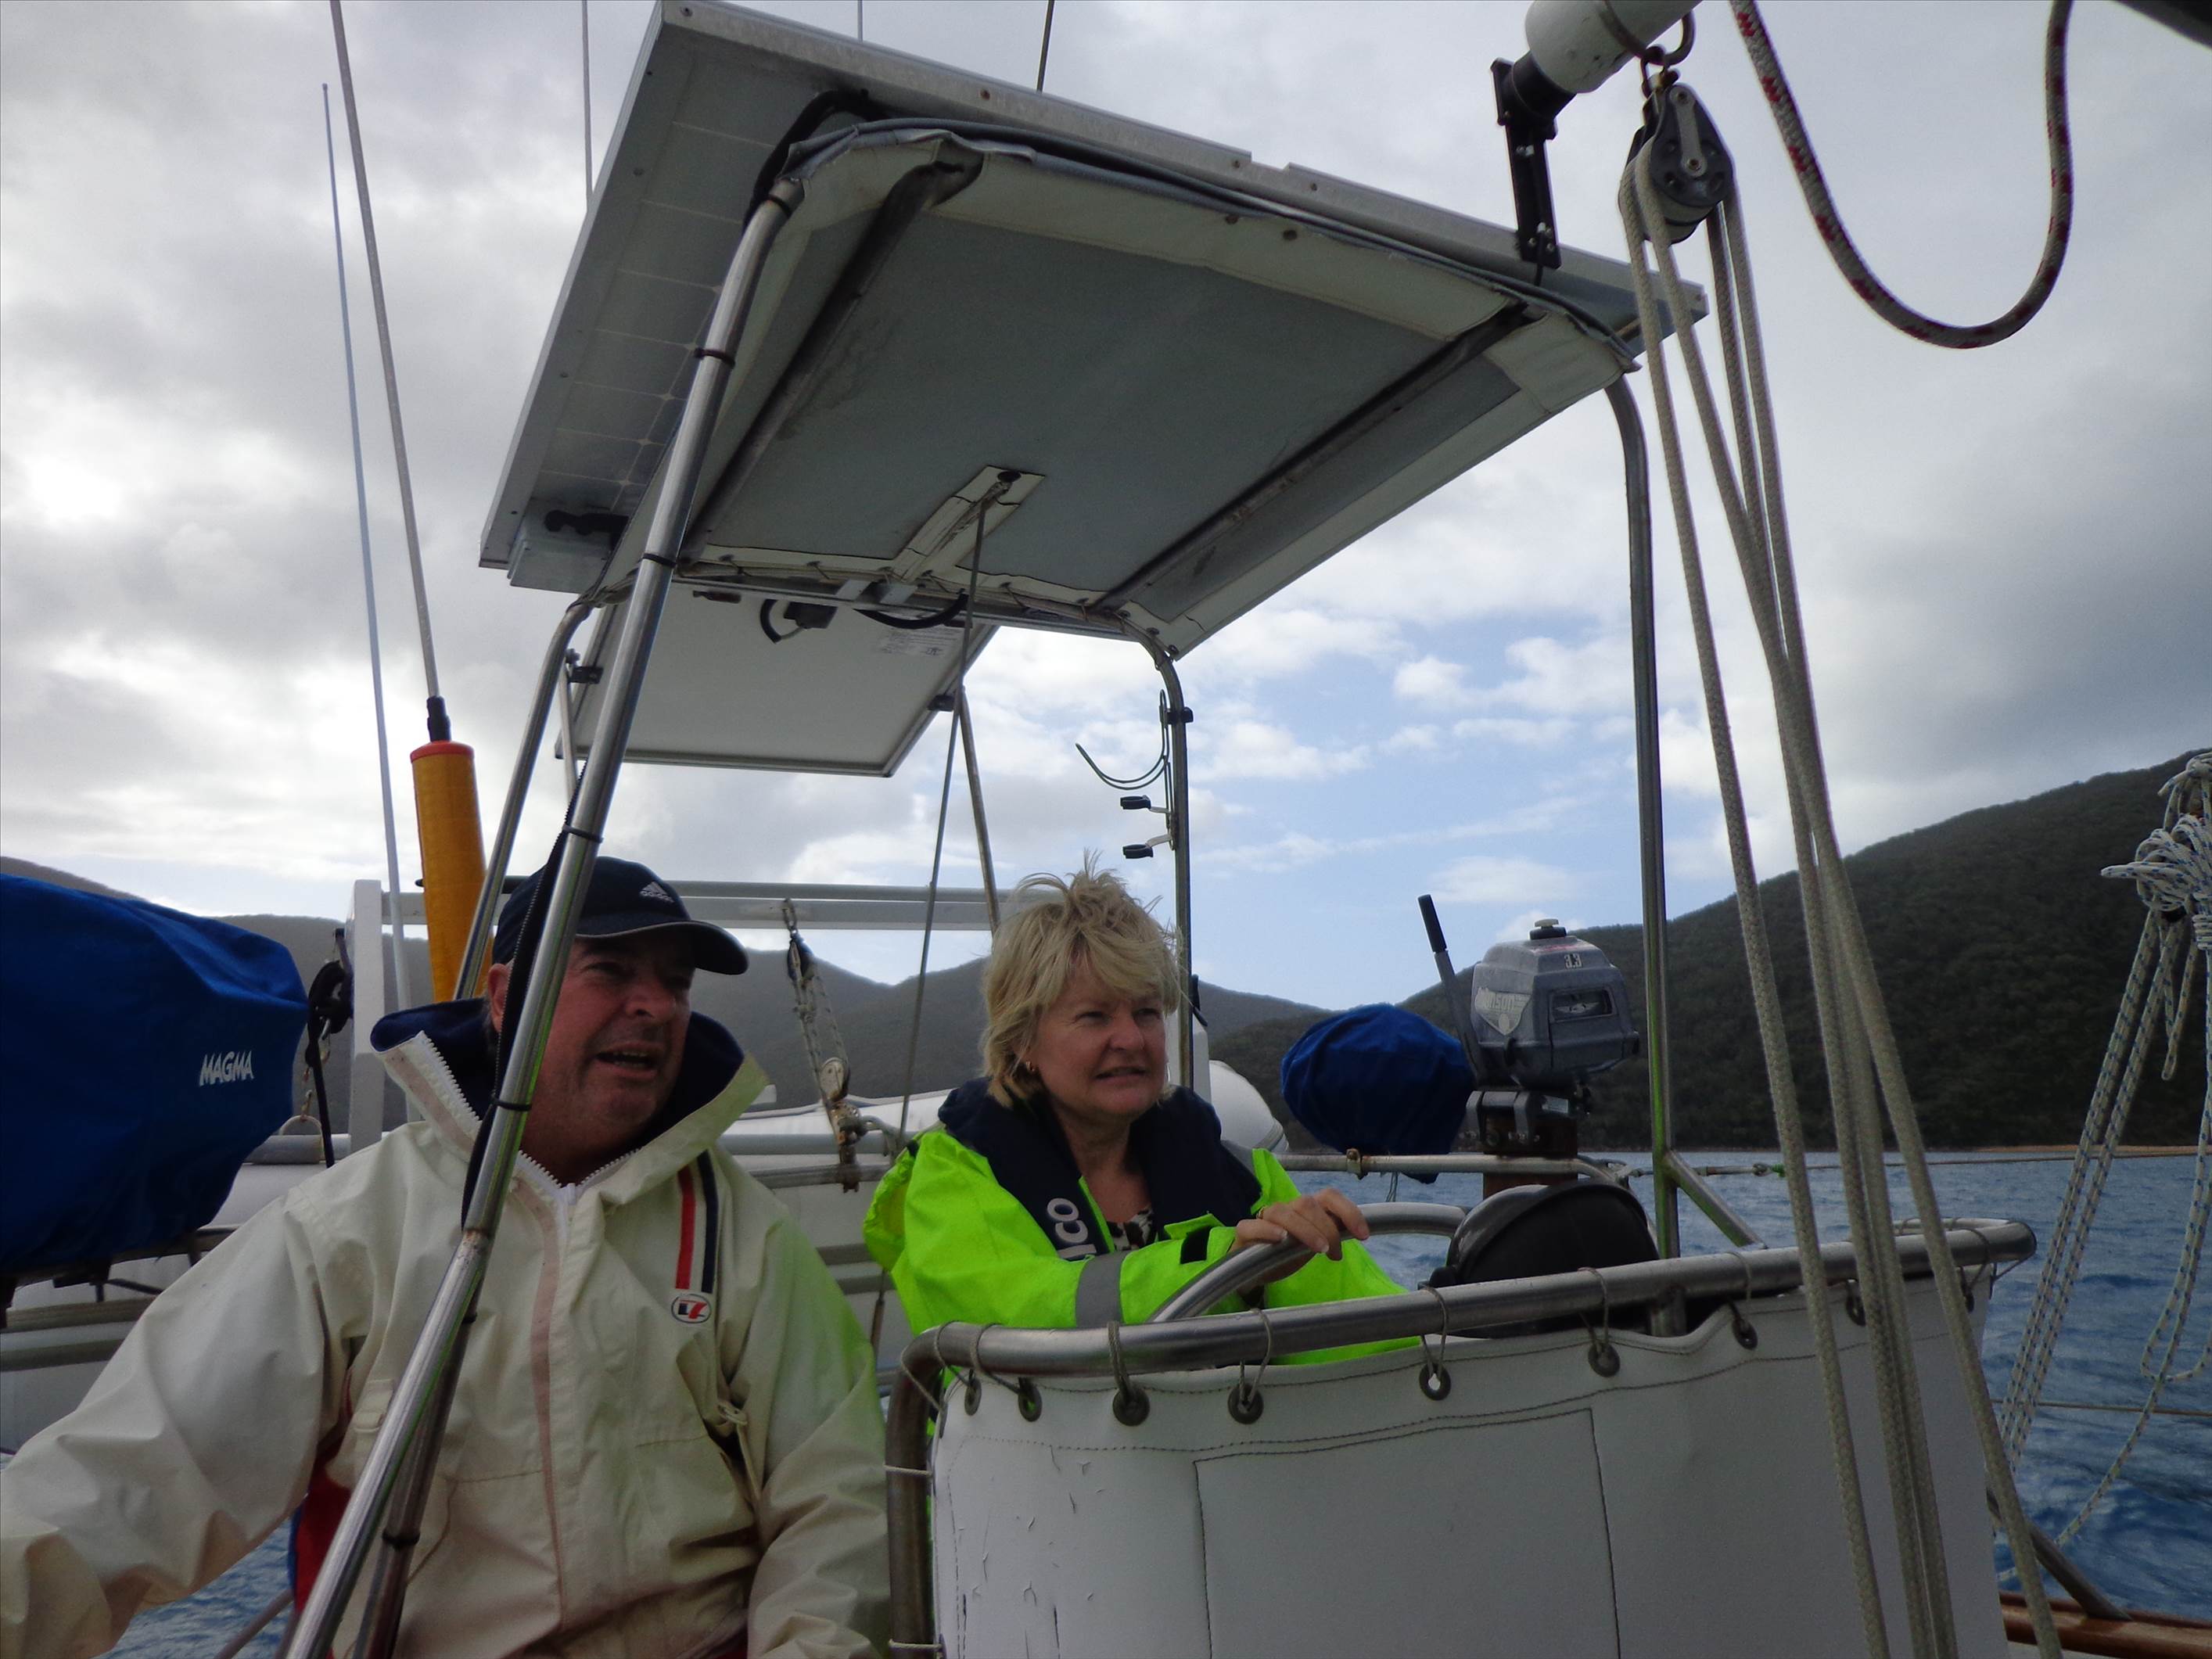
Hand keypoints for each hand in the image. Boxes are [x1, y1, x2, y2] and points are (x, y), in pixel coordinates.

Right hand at [1231, 1189, 1369, 1283]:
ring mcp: (1265, 1218)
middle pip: (1307, 1203)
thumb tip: (1359, 1232)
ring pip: (1282, 1212)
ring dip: (1304, 1229)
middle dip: (1327, 1227)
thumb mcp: (1315, 1243)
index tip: (1363, 1235)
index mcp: (1307, 1208)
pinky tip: (1281, 1239)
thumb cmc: (1288, 1251)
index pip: (1329, 1196)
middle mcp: (1288, 1208)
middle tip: (1334, 1253)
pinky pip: (1252, 1225)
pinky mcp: (1245, 1232)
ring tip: (1319, 1249)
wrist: (1253, 1267)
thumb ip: (1333, 1234)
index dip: (1349, 1211)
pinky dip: (1267, 1230)